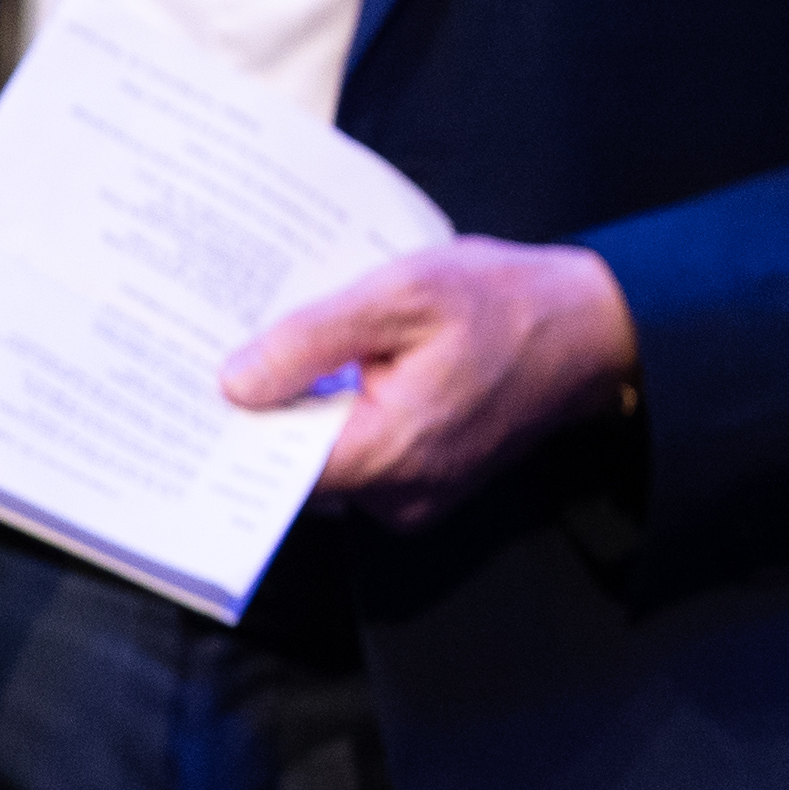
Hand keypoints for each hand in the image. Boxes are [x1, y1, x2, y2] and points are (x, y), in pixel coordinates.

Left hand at [220, 236, 639, 528]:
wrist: (601, 328)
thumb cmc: (512, 301)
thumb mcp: (405, 292)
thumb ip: (313, 339)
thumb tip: (233, 384)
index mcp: (389, 451)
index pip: (270, 471)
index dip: (225, 432)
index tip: (187, 394)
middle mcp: (398, 495)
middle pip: (293, 470)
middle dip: (262, 414)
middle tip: (227, 354)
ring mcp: (417, 496)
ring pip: (327, 463)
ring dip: (305, 413)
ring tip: (289, 350)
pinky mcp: (430, 483)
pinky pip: (363, 459)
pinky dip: (344, 419)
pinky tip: (343, 368)